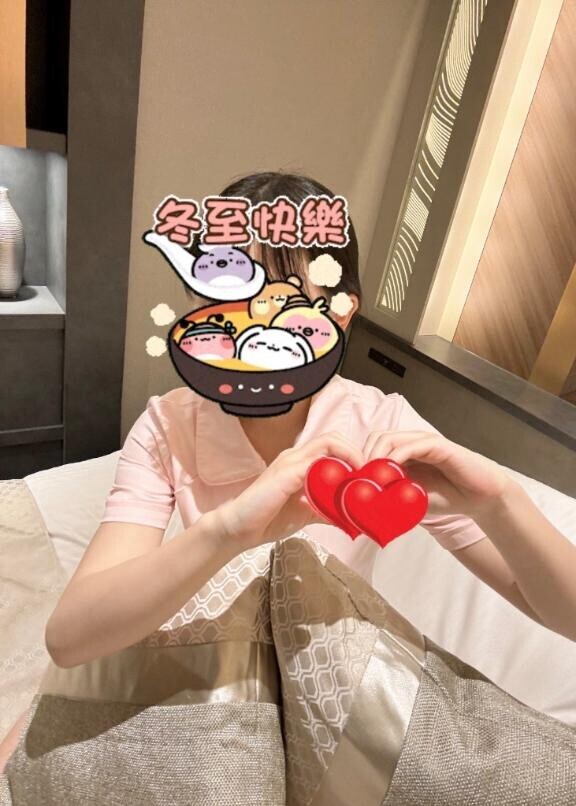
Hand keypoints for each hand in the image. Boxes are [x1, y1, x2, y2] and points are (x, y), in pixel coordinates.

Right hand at [214, 432, 363, 549]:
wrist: (238, 528)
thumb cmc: (267, 518)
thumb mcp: (305, 513)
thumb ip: (325, 509)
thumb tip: (349, 517)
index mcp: (299, 462)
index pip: (333, 444)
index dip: (353, 455)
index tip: (366, 477)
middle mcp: (295, 455)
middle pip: (334, 437)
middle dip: (357, 453)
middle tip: (369, 476)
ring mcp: (289, 461)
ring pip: (328, 442)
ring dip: (350, 457)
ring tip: (361, 481)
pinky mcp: (285, 473)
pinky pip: (317, 463)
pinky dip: (335, 473)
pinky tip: (343, 491)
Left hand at [363, 430, 516, 518]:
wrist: (480, 499)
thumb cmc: (447, 498)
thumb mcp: (411, 500)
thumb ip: (391, 498)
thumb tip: (364, 510)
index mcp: (403, 453)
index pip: (372, 447)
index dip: (360, 461)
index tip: (353, 483)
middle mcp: (411, 442)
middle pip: (376, 438)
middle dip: (363, 457)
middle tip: (359, 480)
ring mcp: (424, 441)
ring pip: (389, 438)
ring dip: (375, 457)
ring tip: (371, 479)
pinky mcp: (438, 444)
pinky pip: (411, 446)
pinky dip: (396, 458)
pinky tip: (390, 474)